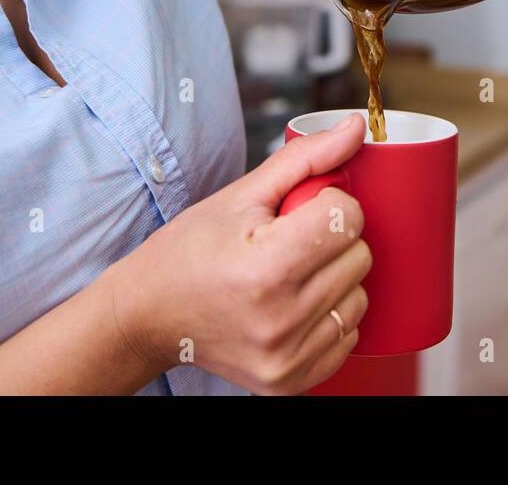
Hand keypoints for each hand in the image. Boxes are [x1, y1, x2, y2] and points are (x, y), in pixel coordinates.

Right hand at [114, 113, 371, 395]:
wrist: (149, 315)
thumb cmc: (190, 251)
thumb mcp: (241, 195)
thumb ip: (305, 158)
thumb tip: (357, 127)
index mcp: (267, 267)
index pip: (348, 218)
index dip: (329, 202)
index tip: (300, 209)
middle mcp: (280, 318)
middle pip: (359, 257)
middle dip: (333, 239)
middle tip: (290, 240)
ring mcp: (287, 356)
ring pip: (359, 296)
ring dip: (335, 278)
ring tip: (291, 274)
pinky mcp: (291, 381)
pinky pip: (348, 336)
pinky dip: (330, 315)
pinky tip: (294, 305)